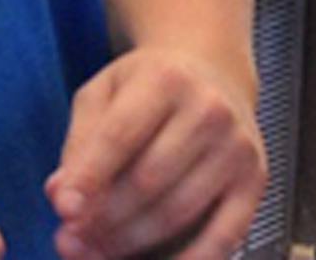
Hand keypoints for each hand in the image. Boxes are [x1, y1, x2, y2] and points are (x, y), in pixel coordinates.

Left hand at [45, 47, 265, 259]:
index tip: (63, 211)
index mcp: (165, 79)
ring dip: (130, 243)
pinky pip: (222, 237)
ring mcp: (237, 147)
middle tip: (70, 241)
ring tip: (96, 251)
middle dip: (104, 219)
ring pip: (177, 212)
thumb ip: (80, 142)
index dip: (90, 178)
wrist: (213, 72)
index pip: (121, 135)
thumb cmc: (149, 87)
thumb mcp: (104, 94)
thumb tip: (60, 195)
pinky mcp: (255, 181)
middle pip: (148, 180)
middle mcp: (209, 109)